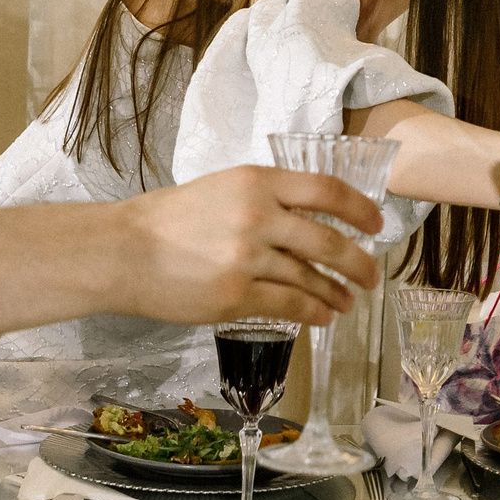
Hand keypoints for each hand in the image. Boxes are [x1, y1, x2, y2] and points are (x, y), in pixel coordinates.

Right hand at [112, 166, 382, 325]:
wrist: (122, 251)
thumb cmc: (168, 219)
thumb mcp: (222, 188)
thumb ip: (266, 199)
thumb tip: (312, 218)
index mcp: (256, 181)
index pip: (326, 190)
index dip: (360, 208)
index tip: (376, 224)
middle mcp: (257, 216)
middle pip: (329, 241)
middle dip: (359, 263)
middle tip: (371, 276)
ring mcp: (247, 258)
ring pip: (311, 279)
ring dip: (336, 293)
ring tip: (347, 302)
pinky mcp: (235, 295)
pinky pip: (288, 306)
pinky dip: (312, 313)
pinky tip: (322, 317)